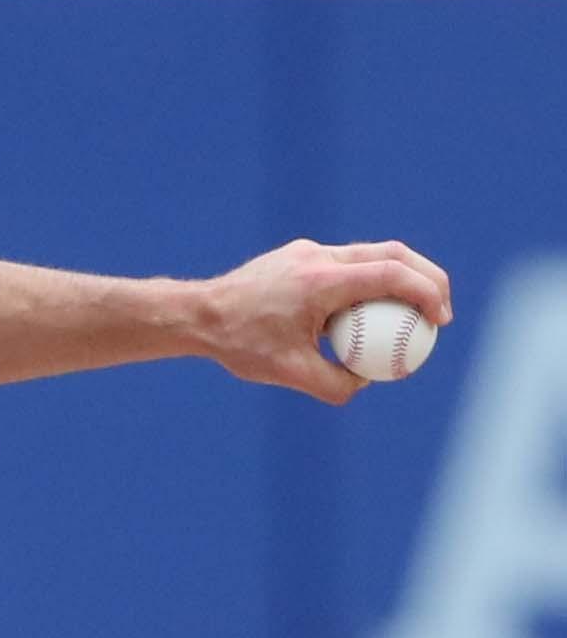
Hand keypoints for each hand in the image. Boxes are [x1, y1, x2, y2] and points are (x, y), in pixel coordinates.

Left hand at [198, 239, 451, 404]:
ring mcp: (307, 252)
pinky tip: (366, 316)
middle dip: (428, 278)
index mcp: (320, 280)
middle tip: (440, 312)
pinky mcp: (299, 256)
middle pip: (392, 253)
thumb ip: (335, 384)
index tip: (440, 321)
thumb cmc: (239, 344)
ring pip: (371, 254)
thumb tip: (367, 382)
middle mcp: (317, 257)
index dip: (427, 293)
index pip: (392, 275)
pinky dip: (369, 282)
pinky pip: (346, 264)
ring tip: (411, 315)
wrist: (197, 315)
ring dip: (399, 278)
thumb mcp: (289, 374)